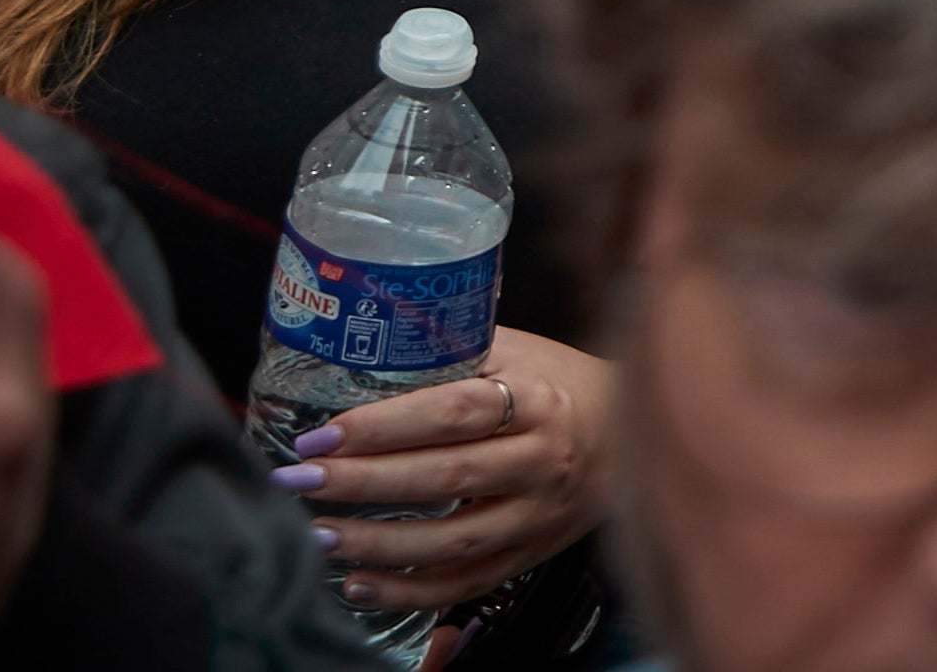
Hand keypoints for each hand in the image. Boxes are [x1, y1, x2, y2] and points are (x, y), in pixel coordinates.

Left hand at [273, 329, 611, 617]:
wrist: (637, 430)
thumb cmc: (562, 383)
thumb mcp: (521, 353)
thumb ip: (456, 353)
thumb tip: (370, 347)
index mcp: (538, 399)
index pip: (453, 412)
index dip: (382, 426)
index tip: (321, 436)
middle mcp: (543, 459)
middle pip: (445, 476)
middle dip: (362, 482)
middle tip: (298, 482)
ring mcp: (538, 515)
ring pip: (451, 541)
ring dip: (376, 542)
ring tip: (316, 535)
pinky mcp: (530, 554)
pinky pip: (463, 585)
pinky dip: (407, 590)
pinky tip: (358, 584)